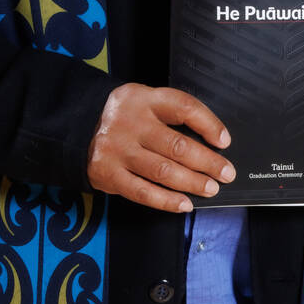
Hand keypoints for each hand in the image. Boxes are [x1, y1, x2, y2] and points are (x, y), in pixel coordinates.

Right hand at [87, 83, 234, 213]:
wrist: (78, 125)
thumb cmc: (123, 116)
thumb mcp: (144, 100)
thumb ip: (172, 115)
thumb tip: (212, 141)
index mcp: (144, 99)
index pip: (183, 107)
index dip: (208, 124)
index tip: (224, 140)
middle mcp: (130, 123)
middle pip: (176, 145)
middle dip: (207, 162)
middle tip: (226, 173)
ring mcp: (118, 150)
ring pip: (163, 171)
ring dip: (192, 182)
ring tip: (210, 188)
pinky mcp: (108, 174)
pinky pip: (143, 192)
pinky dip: (167, 201)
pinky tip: (184, 203)